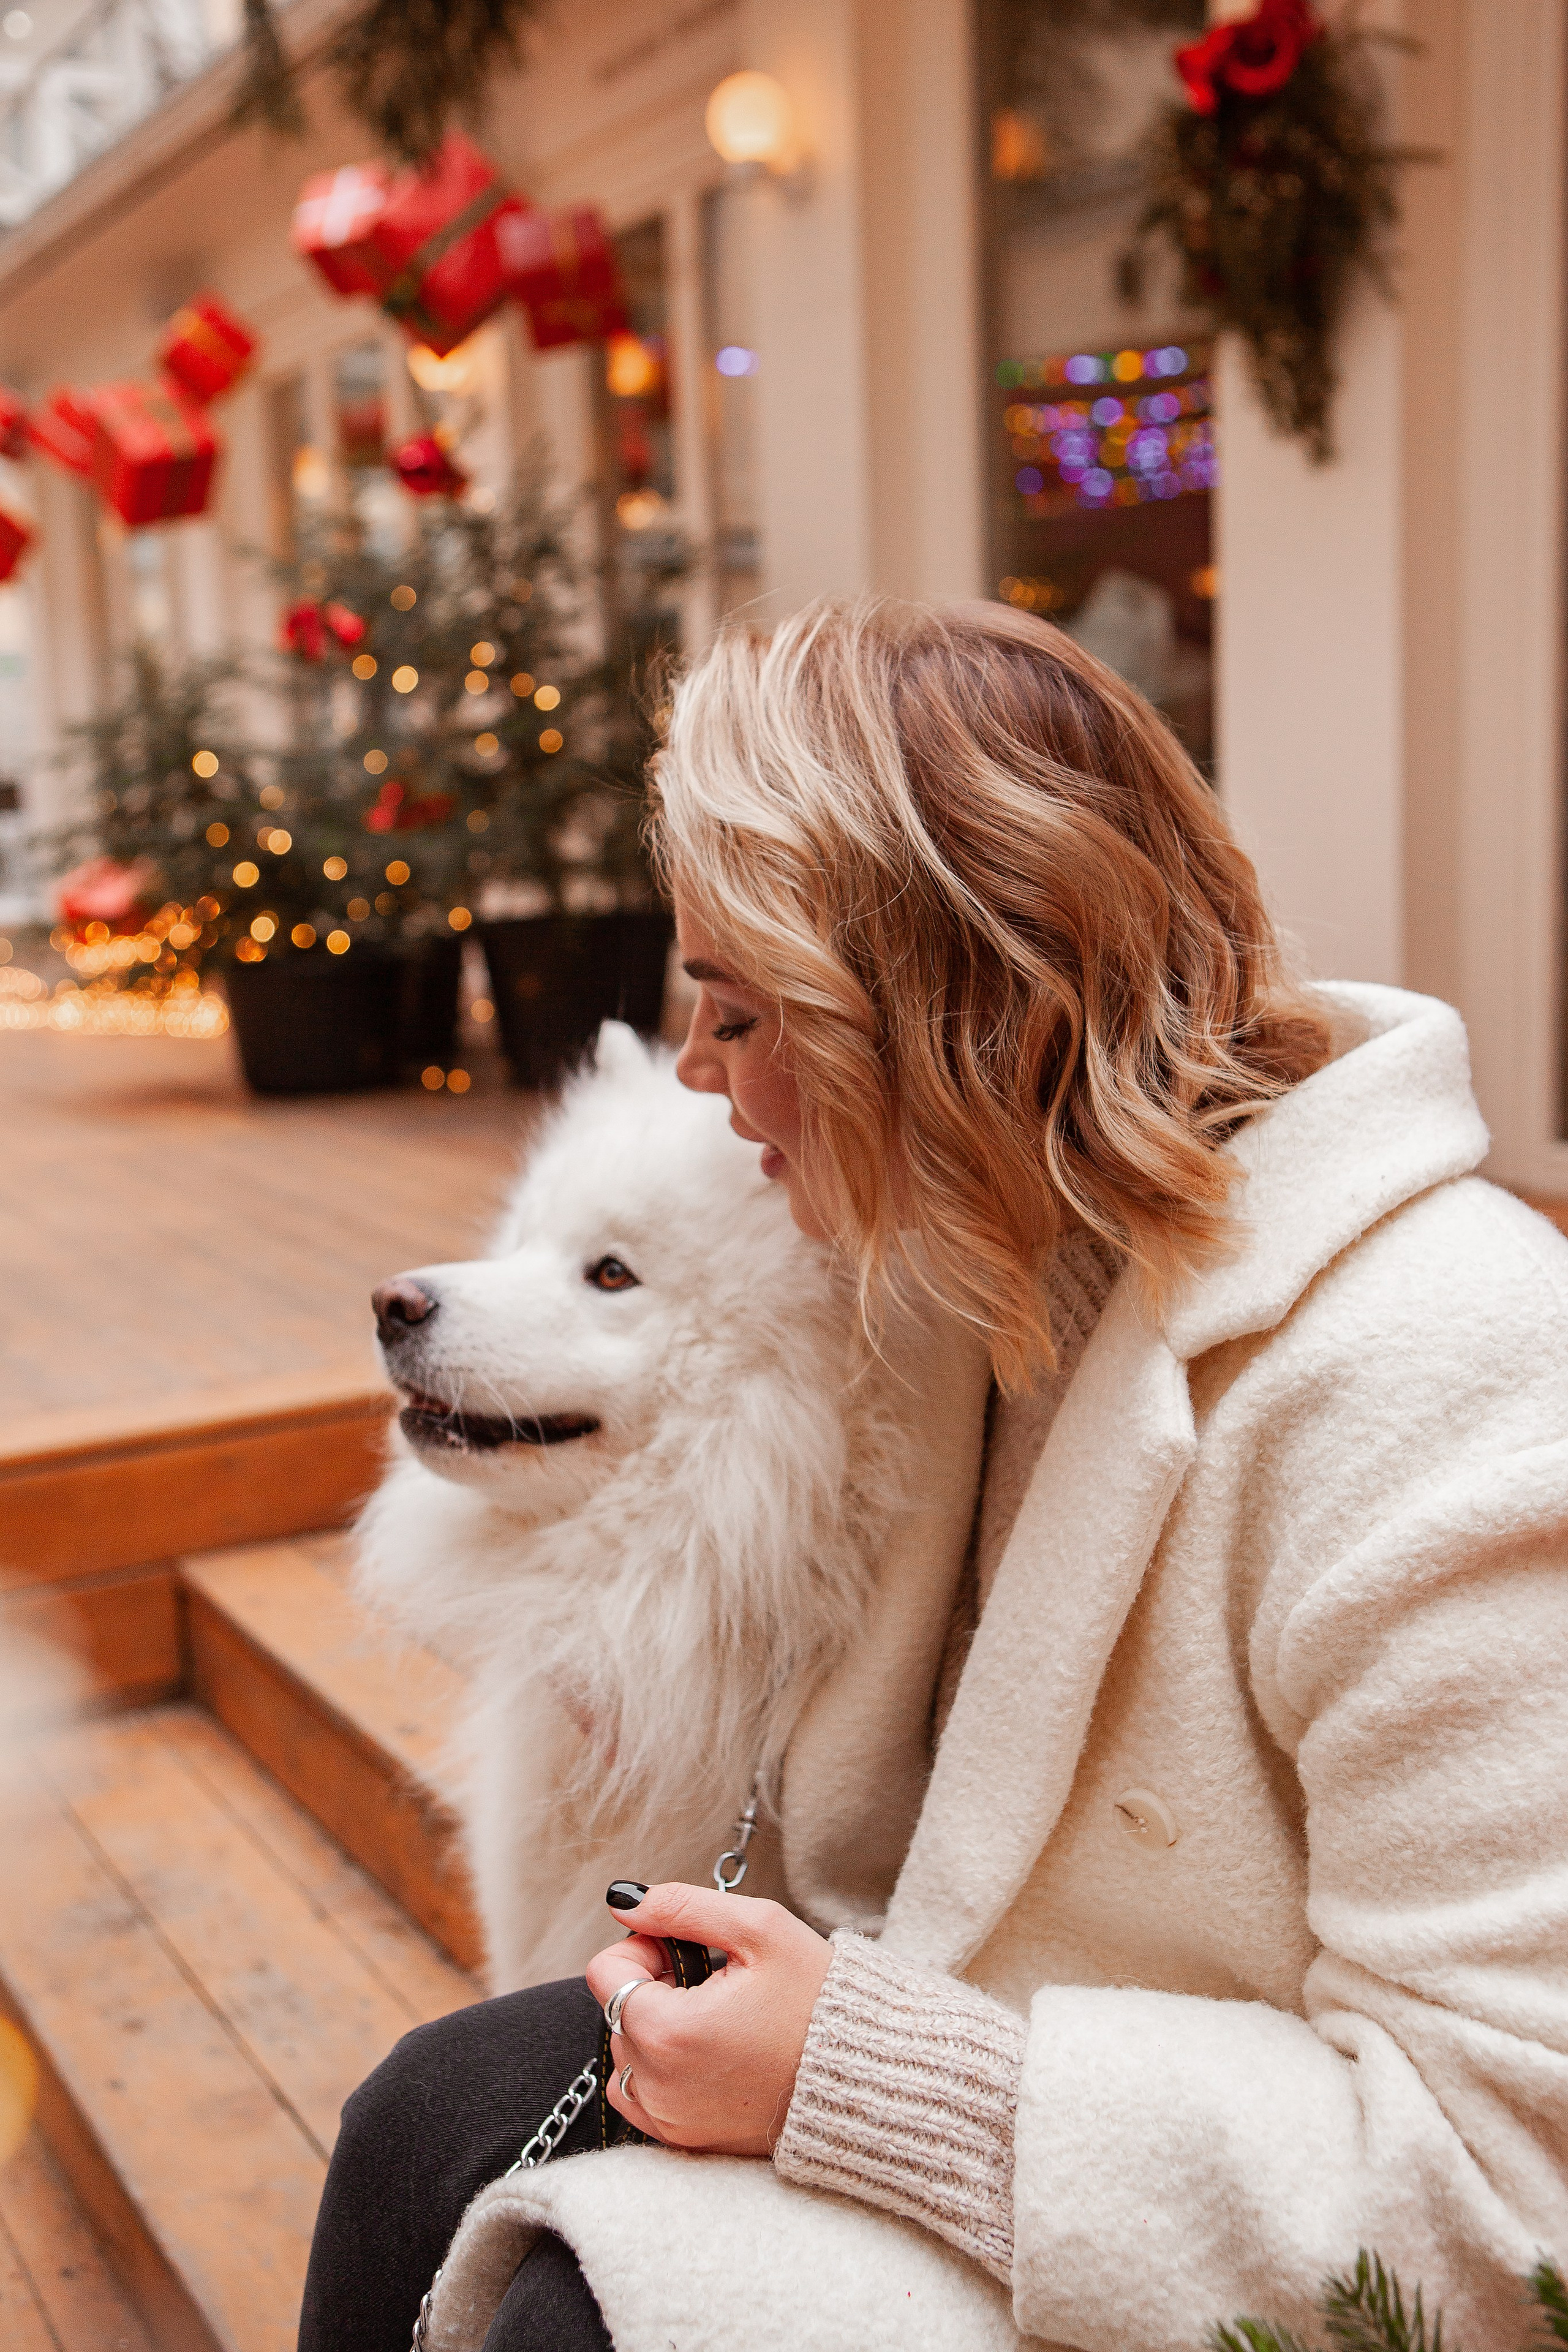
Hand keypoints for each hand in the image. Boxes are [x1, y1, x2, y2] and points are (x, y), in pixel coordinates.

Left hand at [583, 1882, 832, 2157]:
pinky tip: (710, 2054)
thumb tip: (623, 1900)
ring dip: (655, 2030)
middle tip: (715, 1984)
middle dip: (655, 1988)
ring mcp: (670, 2120)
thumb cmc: (819, 2001)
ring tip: (715, 2020)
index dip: (646, 1948)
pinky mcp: (687, 2141)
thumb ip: (682, 1906)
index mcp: (668, 2032)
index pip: (606, 1972)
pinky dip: (662, 2071)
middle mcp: (658, 2087)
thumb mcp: (759, 1929)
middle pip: (615, 2012)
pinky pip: (642, 2098)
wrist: (865, 2078)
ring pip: (626, 2056)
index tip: (691, 1952)